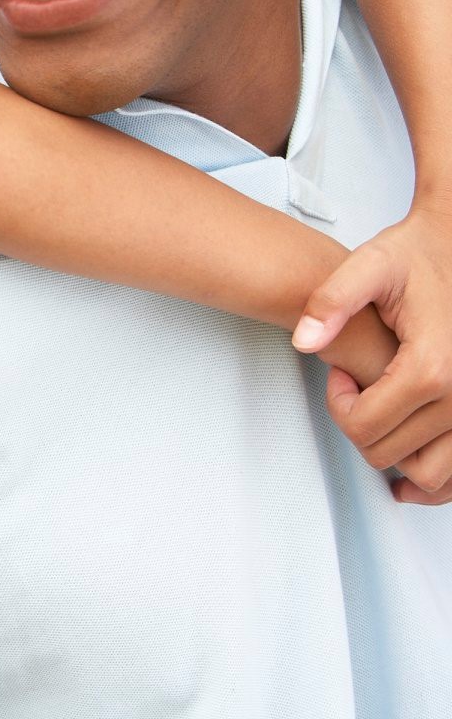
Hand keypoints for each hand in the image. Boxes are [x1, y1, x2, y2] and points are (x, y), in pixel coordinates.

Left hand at [298, 207, 451, 500]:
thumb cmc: (418, 257)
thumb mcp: (371, 265)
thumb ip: (331, 299)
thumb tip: (303, 341)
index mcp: (432, 366)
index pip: (364, 426)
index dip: (338, 404)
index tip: (340, 374)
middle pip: (389, 452)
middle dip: (360, 423)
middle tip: (357, 386)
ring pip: (428, 474)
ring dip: (394, 452)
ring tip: (382, 407)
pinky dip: (432, 478)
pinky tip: (406, 461)